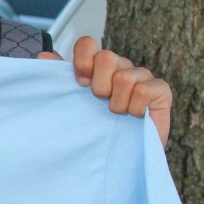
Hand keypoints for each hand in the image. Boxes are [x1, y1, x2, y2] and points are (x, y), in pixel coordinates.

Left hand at [37, 36, 171, 146]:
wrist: (121, 158)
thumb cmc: (97, 128)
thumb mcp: (74, 103)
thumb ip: (60, 79)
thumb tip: (43, 55)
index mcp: (99, 66)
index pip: (88, 44)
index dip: (82, 61)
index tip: (80, 83)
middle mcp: (121, 66)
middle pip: (106, 57)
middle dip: (99, 86)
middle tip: (100, 102)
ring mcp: (143, 76)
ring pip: (124, 77)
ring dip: (116, 103)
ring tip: (118, 114)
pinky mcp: (161, 90)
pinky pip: (142, 90)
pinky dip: (134, 108)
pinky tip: (135, 117)